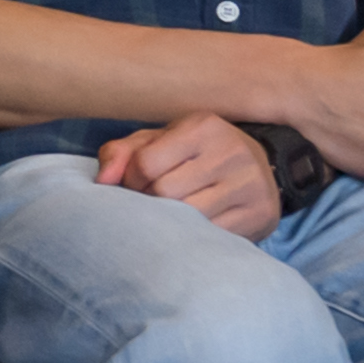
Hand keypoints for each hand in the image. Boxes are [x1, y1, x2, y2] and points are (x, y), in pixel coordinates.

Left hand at [98, 112, 284, 240]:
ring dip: (171, 221)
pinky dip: (195, 235)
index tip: (136, 184)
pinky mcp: (260, 214)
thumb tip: (103, 180)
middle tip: (153, 202)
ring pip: (188, 216)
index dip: (131, 180)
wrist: (258, 169)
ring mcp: (250, 184)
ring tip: (173, 214)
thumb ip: (121, 153)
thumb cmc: (193, 154)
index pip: (145, 163)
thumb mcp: (157, 142)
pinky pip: (212, 235)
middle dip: (149, 202)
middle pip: (165, 192)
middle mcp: (231, 151)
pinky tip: (195, 227)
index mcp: (202, 126)